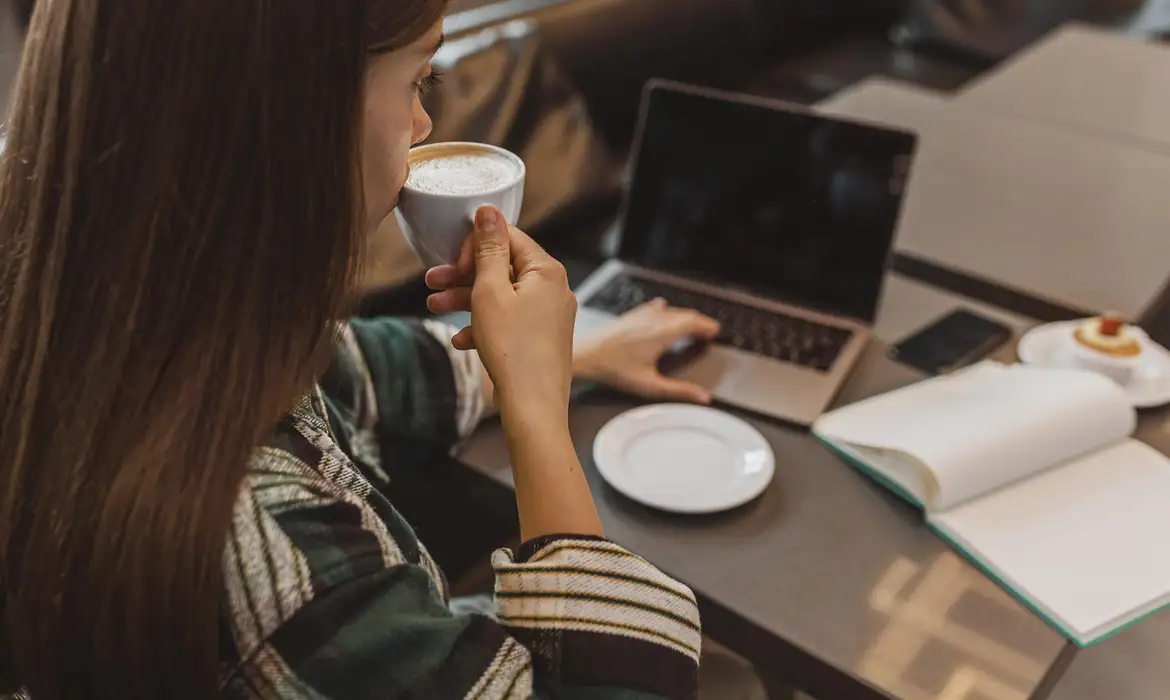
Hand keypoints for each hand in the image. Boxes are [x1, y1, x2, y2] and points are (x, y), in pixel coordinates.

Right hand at [426, 206, 576, 422]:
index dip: (476, 246)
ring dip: (467, 300)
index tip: (455, 264)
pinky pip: (510, 321)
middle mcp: (554, 289)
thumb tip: (489, 211)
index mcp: (547, 271)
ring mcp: (550, 315)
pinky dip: (485, 325)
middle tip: (432, 281)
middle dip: (465, 275)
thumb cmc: (513, 349)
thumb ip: (489, 249)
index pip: (509, 238)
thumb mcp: (490, 291)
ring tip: (434, 307)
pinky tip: (462, 341)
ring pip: (503, 296)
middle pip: (503, 268)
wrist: (533, 406)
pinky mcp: (542, 338)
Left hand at [575, 299, 720, 403]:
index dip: (707, 326)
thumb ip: (679, 391)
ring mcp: (642, 314)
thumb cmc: (615, 370)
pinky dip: (666, 311)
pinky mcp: (631, 314)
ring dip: (683, 316)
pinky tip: (663, 312)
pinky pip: (655, 307)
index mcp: (663, 333)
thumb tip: (702, 397)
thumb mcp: (650, 385)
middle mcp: (654, 319)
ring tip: (689, 326)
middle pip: (684, 314)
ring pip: (671, 310)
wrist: (586, 355)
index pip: (694, 322)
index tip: (715, 332)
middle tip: (707, 332)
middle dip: (699, 322)